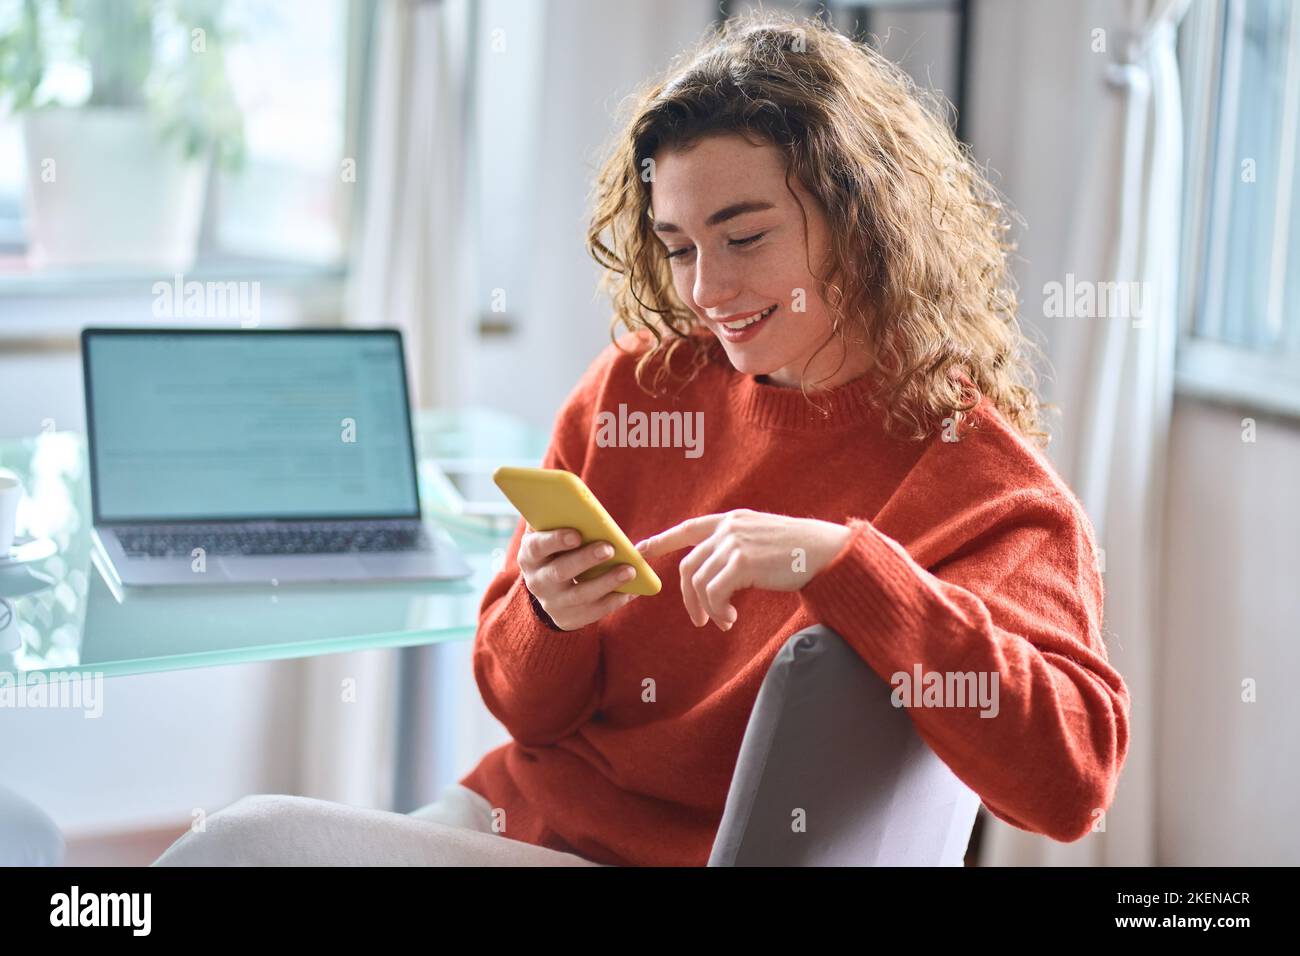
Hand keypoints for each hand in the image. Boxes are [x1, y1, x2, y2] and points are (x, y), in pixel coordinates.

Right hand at [518, 526, 639, 630]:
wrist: (548, 589)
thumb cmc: (556, 550)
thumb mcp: (550, 534)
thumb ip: (558, 516)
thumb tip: (578, 493)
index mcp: (530, 555)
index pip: (538, 547)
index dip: (556, 540)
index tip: (577, 534)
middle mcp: (538, 581)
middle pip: (561, 571)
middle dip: (586, 559)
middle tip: (609, 548)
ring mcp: (553, 603)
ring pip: (581, 594)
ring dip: (606, 582)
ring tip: (630, 570)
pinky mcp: (569, 618)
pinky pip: (594, 612)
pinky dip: (614, 600)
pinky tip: (632, 590)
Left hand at [635, 509, 851, 629]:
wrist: (826, 552)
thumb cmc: (800, 552)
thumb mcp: (762, 541)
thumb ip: (737, 548)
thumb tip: (716, 574)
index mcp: (732, 521)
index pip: (688, 528)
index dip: (662, 539)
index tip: (641, 549)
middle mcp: (729, 528)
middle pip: (688, 565)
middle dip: (688, 597)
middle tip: (699, 620)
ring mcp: (734, 543)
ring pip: (699, 583)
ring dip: (707, 609)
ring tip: (723, 622)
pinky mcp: (742, 562)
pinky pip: (714, 593)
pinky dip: (717, 611)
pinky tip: (731, 620)